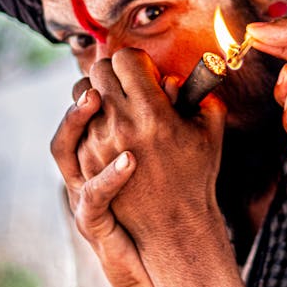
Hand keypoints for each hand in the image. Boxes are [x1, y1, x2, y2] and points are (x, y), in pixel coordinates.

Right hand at [50, 87, 158, 286]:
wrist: (160, 261)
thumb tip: (175, 82)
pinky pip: (92, 196)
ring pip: (64, 151)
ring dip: (77, 121)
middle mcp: (83, 168)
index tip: (115, 64)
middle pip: (67, 121)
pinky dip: (108, 176)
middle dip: (81, 95)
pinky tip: (129, 160)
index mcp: (99, 150)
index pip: (83, 108)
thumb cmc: (162, 203)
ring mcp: (83, 194)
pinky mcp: (92, 222)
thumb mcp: (163, 157)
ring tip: (95, 99)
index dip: (92, 84)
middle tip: (100, 75)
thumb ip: (165, 122)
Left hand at [76, 48, 226, 250]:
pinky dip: (90, 117)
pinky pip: (77, 123)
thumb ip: (202, 95)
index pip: (126, 59)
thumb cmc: (196, 174)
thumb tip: (178, 76)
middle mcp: (120, 125)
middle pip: (100, 70)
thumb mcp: (210, 131)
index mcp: (152, 113)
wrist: (173, 226)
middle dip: (116, 72)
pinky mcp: (84, 162)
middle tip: (131, 84)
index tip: (147, 73)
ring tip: (115, 103)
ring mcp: (97, 144)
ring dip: (98, 92)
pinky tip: (108, 124)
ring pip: (81, 93)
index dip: (137, 61)